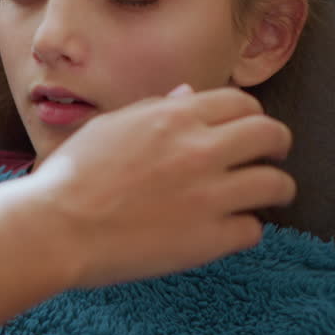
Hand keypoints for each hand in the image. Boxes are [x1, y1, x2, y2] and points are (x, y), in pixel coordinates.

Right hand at [23, 85, 294, 288]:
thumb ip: (155, 108)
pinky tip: (230, 230)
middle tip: (272, 155)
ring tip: (270, 195)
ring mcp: (208, 195)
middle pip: (270, 135)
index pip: (240, 103)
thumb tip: (188, 95)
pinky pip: (252, 230)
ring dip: (277, 188)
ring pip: (276, 184)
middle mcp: (199, 150)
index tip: (248, 128)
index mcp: (174, 117)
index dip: (251, 115)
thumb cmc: (72, 175)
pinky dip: (245, 229)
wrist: (56, 225)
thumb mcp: (110, 126)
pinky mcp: (208, 239)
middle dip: (278, 143)